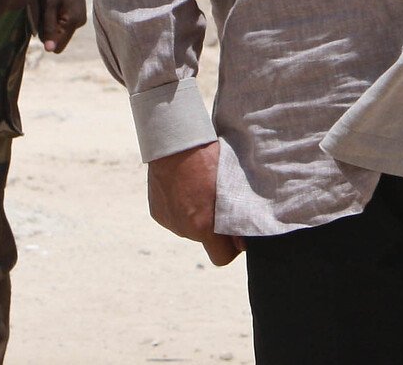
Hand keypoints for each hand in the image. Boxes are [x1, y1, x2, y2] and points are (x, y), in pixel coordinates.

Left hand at [33, 0, 86, 52]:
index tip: (39, 22)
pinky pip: (61, 20)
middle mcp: (79, 22)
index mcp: (74, 22)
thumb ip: (49, 27)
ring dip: (49, 20)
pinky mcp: (75, 9)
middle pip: (57, 37)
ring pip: (58, 28)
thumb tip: (50, 50)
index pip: (58, 45)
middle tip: (41, 9)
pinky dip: (53, 14)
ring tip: (46, 3)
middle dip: (46, 28)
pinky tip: (50, 0)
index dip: (45, 38)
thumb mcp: (48, 5)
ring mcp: (78, 15)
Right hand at [148, 141, 244, 265]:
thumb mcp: (230, 186)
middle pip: (206, 240)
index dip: (232, 248)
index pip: (223, 258)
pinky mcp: (158, 213)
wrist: (174, 144)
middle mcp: (185, 229)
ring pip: (189, 227)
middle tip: (219, 204)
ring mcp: (170, 221)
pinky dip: (180, 208)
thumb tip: (245, 236)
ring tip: (200, 189)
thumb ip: (237, 214)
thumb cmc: (209, 160)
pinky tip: (185, 186)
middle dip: (214, 229)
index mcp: (205, 226)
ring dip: (196, 216)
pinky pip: (174, 217)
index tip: (236, 233)